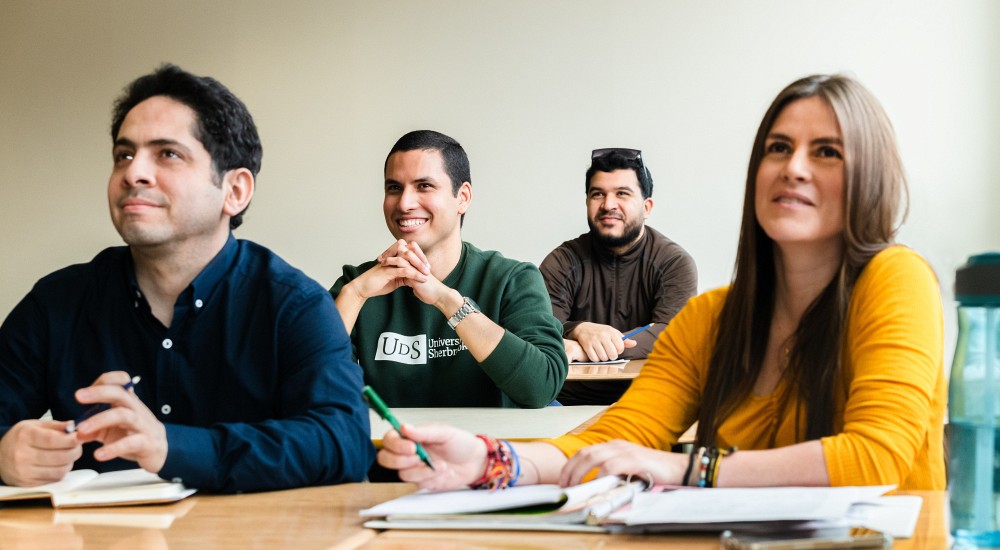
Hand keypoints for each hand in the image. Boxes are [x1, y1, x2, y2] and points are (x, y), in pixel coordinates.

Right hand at [0, 419, 81, 485]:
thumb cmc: (20, 438)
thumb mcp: (34, 425)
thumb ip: (56, 426)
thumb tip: (75, 426)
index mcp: (25, 436)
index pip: (53, 440)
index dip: (71, 440)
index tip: (81, 437)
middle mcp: (22, 455)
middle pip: (60, 457)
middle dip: (75, 451)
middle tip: (78, 446)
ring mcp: (24, 472)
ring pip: (59, 470)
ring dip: (70, 462)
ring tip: (68, 454)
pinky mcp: (27, 484)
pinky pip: (53, 479)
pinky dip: (61, 471)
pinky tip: (58, 464)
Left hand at [72, 371, 166, 472]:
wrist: (158, 449)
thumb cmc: (132, 434)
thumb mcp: (109, 430)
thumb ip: (92, 430)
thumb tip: (75, 433)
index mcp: (127, 401)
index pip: (121, 380)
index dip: (104, 382)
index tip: (84, 393)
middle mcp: (136, 409)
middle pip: (120, 393)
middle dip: (99, 393)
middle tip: (79, 396)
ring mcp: (142, 424)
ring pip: (123, 415)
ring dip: (100, 420)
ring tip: (82, 429)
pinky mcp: (146, 442)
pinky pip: (129, 443)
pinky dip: (113, 449)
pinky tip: (99, 454)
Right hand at [348, 241, 431, 300]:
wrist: (363, 288)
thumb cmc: (377, 283)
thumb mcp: (394, 279)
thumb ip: (404, 275)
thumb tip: (415, 277)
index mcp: (393, 256)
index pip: (409, 251)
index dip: (420, 257)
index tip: (427, 267)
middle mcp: (392, 256)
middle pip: (410, 250)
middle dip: (421, 259)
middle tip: (429, 269)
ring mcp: (389, 262)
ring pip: (408, 258)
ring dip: (420, 266)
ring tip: (427, 274)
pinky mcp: (387, 270)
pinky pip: (404, 270)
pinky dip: (415, 274)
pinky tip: (422, 279)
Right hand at [378, 423, 486, 490]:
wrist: (474, 462)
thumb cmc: (460, 443)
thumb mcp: (445, 432)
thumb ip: (424, 431)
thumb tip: (404, 427)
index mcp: (411, 437)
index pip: (389, 439)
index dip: (395, 445)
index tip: (411, 447)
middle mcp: (409, 453)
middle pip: (386, 459)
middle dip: (401, 461)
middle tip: (420, 458)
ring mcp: (414, 468)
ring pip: (403, 474)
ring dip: (422, 471)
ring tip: (441, 465)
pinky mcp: (422, 481)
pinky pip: (418, 484)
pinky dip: (432, 478)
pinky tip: (443, 472)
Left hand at [558, 440, 686, 486]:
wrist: (678, 468)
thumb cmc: (654, 471)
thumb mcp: (628, 469)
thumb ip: (611, 473)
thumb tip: (593, 486)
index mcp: (614, 446)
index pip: (584, 452)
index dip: (570, 466)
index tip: (563, 480)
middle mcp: (617, 445)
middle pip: (584, 453)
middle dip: (570, 470)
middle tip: (564, 486)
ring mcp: (625, 451)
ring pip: (593, 457)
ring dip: (580, 473)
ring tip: (575, 486)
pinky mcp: (634, 460)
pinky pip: (611, 465)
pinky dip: (600, 475)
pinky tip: (596, 484)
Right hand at [568, 322, 635, 361]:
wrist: (583, 328)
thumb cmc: (601, 332)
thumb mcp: (612, 332)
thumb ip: (623, 339)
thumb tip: (634, 343)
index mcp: (611, 332)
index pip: (620, 346)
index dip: (619, 351)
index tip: (616, 349)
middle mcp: (603, 336)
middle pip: (612, 354)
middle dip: (612, 356)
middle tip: (610, 354)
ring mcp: (594, 341)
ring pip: (604, 357)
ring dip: (604, 358)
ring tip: (603, 354)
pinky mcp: (587, 346)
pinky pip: (594, 358)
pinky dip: (596, 359)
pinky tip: (596, 355)